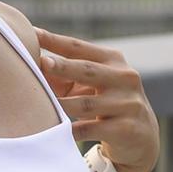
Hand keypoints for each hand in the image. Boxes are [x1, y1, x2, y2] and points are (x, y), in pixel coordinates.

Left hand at [33, 26, 158, 171]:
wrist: (142, 138)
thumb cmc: (106, 105)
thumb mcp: (92, 86)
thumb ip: (65, 76)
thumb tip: (30, 66)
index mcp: (113, 61)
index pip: (79, 48)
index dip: (55, 41)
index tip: (31, 33)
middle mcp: (125, 77)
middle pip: (87, 70)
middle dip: (63, 67)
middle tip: (41, 63)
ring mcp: (128, 103)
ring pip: (86, 104)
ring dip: (62, 105)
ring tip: (40, 106)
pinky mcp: (127, 128)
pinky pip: (91, 129)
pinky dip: (72, 131)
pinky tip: (57, 132)